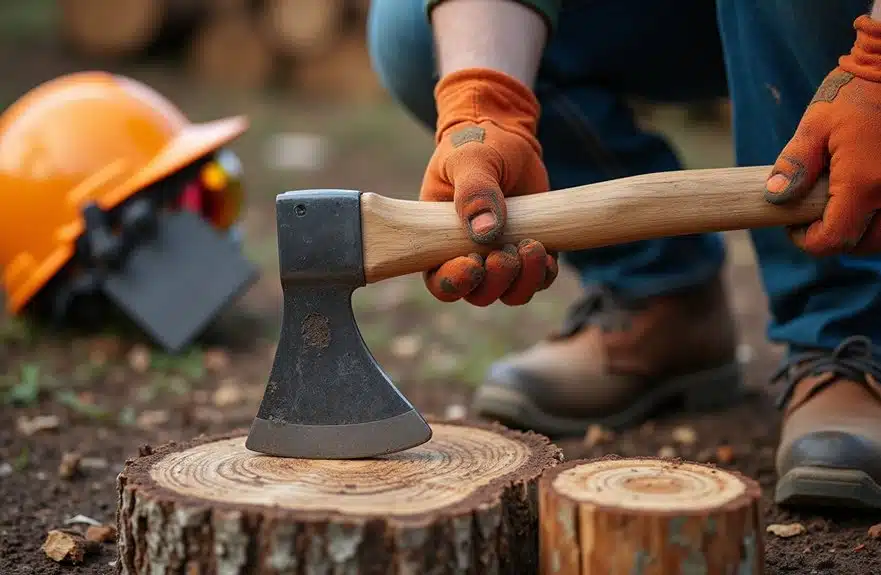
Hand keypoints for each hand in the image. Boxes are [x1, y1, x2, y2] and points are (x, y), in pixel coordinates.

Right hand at [420, 68, 557, 305]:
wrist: (506, 136)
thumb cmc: (475, 144)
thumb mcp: (470, 160)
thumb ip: (474, 193)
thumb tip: (485, 232)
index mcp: (437, 241)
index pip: (439, 280)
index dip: (455, 282)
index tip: (473, 263)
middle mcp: (467, 255)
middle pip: (478, 294)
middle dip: (496, 282)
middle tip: (507, 254)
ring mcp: (500, 256)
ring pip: (511, 292)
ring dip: (523, 281)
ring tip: (532, 248)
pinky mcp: (528, 251)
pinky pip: (538, 278)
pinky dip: (544, 273)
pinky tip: (548, 253)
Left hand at [765, 15, 880, 255]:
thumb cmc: (853, 92)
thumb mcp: (815, 125)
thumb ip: (795, 165)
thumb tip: (776, 198)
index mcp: (864, 184)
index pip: (835, 239)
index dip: (809, 241)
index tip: (793, 225)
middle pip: (863, 244)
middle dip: (835, 238)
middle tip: (812, 217)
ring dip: (862, 231)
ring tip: (837, 209)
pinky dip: (879, 218)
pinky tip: (863, 199)